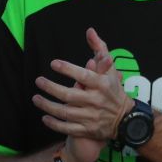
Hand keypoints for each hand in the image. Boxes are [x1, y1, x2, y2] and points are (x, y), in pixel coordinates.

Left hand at [33, 27, 132, 147]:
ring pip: (65, 112)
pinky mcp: (88, 130)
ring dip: (48, 106)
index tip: (53, 63)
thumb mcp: (110, 69)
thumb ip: (99, 49)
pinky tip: (44, 117)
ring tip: (36, 98)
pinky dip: (55, 124)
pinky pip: (68, 128)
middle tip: (38, 81)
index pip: (83, 75)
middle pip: (69, 95)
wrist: (125, 119)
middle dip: (51, 88)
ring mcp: (91, 117)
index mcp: (102, 84)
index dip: (68, 69)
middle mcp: (96, 101)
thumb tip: (90, 31)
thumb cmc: (113, 90)